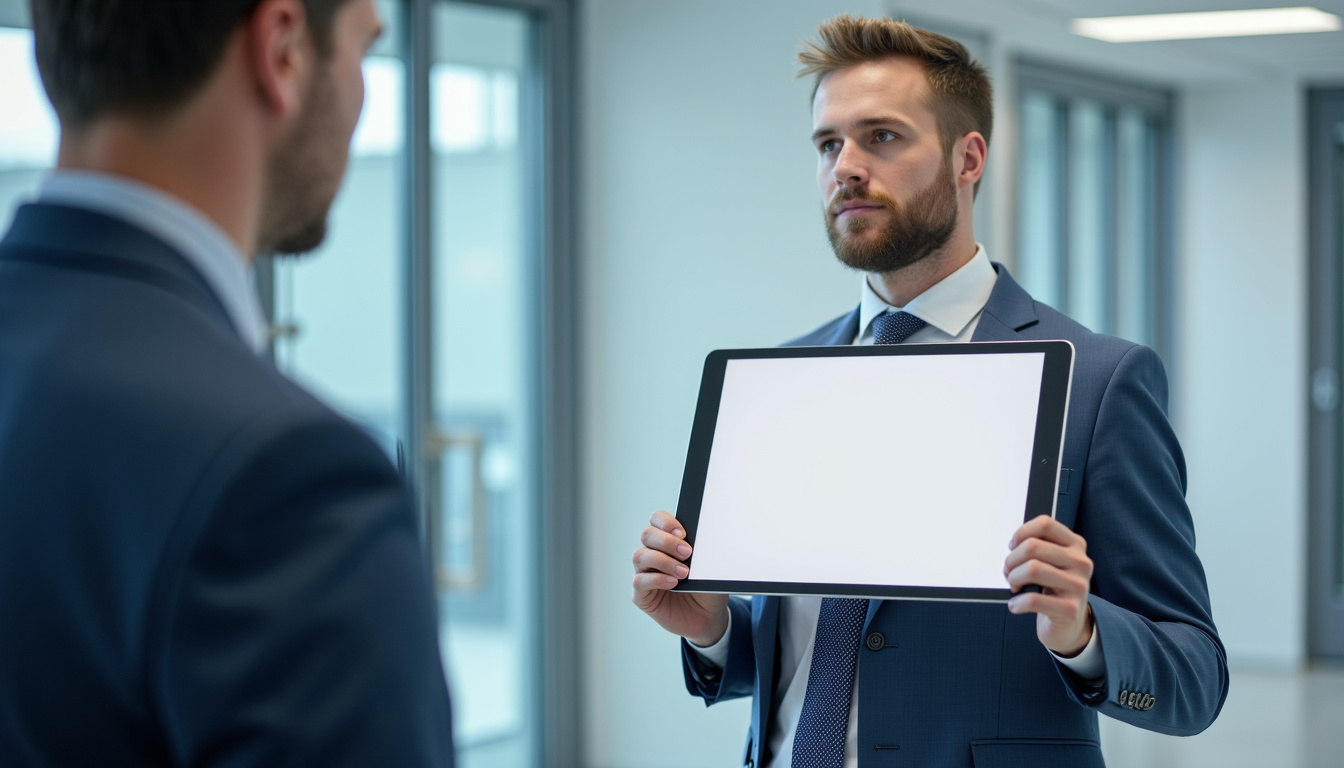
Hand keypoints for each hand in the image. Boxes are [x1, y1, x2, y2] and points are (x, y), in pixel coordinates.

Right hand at [632, 510, 729, 646]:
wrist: (708, 617)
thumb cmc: (707, 588)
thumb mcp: (711, 569)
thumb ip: (704, 553)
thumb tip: (704, 540)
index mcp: (668, 541)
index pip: (657, 519)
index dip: (666, 522)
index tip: (683, 533)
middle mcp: (653, 553)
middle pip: (647, 535)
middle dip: (667, 542)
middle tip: (687, 553)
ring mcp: (645, 573)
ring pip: (640, 556)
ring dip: (663, 561)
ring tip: (684, 572)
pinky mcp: (641, 594)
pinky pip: (639, 581)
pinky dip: (656, 579)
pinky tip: (672, 583)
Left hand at [1004, 515, 1094, 656]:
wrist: (1069, 624)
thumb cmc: (1053, 588)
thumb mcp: (1051, 562)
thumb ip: (1037, 546)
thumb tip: (1014, 544)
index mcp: (1076, 545)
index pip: (1045, 523)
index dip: (1021, 533)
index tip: (1013, 547)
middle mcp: (1081, 562)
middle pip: (1032, 547)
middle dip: (1011, 561)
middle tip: (1009, 573)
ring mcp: (1078, 586)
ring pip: (1032, 569)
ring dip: (1013, 579)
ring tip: (1014, 587)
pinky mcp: (1070, 609)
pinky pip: (1032, 600)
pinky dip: (1017, 603)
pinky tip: (1016, 605)